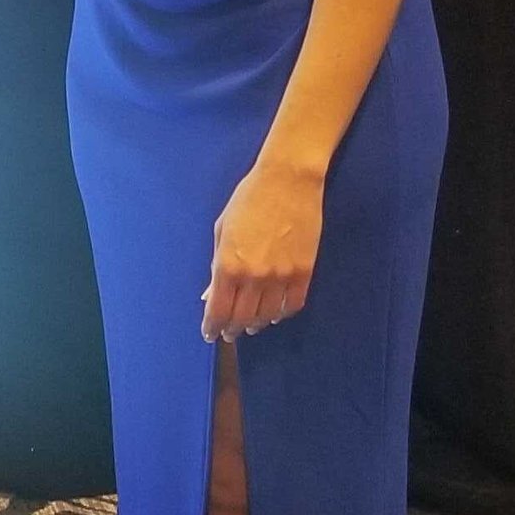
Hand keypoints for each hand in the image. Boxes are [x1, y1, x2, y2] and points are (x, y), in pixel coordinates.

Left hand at [202, 156, 323, 339]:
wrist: (288, 181)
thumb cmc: (248, 200)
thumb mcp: (222, 230)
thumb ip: (217, 263)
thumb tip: (211, 292)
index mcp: (228, 265)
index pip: (218, 310)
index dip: (212, 326)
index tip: (209, 333)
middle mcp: (254, 276)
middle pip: (242, 318)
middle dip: (232, 329)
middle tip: (229, 333)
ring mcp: (281, 276)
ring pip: (267, 316)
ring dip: (256, 324)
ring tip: (251, 326)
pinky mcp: (304, 272)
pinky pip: (292, 305)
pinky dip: (282, 314)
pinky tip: (275, 314)